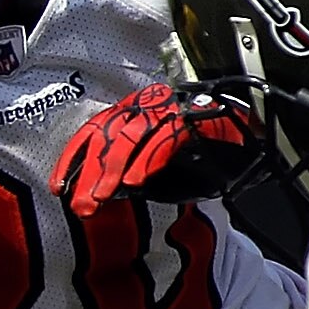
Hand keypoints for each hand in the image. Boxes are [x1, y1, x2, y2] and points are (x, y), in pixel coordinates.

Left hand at [51, 82, 266, 215]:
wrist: (251, 135)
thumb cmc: (199, 152)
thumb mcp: (155, 163)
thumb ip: (128, 170)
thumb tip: (95, 193)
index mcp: (135, 111)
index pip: (94, 130)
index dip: (73, 158)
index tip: (57, 186)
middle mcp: (150, 104)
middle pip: (108, 135)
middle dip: (90, 172)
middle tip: (81, 204)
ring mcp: (172, 108)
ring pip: (131, 136)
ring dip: (113, 169)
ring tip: (103, 196)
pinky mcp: (195, 117)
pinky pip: (164, 139)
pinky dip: (147, 161)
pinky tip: (134, 183)